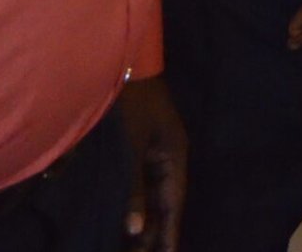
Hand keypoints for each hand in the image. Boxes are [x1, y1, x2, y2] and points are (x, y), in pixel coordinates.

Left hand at [120, 74, 185, 249]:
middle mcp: (170, 159)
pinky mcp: (144, 151)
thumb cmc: (131, 105)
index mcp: (174, 157)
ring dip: (146, 221)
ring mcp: (157, 155)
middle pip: (165, 205)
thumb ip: (134, 189)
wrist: (127, 66)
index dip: (170, 234)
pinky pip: (144, 186)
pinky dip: (139, 205)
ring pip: (155, 197)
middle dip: (157, 233)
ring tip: (135, 249)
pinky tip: (129, 222)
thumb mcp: (131, 148)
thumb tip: (136, 229)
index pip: (174, 205)